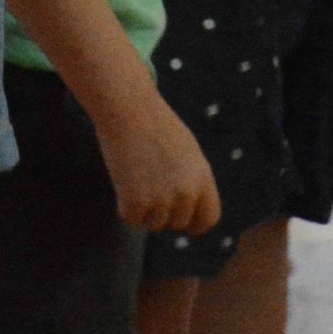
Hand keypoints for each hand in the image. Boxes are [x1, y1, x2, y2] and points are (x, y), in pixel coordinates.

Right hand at [96, 91, 220, 233]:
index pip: (207, 220)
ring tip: (137, 175)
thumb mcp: (187, 153)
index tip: (181, 219)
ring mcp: (162, 200)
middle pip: (177, 224)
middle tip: (149, 182)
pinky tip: (124, 179)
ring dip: (143, 207)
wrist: (128, 109)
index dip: (193, 222)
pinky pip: (132, 219)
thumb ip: (192, 181)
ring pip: (153, 223)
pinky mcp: (136, 203)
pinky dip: (125, 205)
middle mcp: (186, 193)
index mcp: (203, 179)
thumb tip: (189, 207)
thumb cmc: (155, 125)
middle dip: (163, 211)